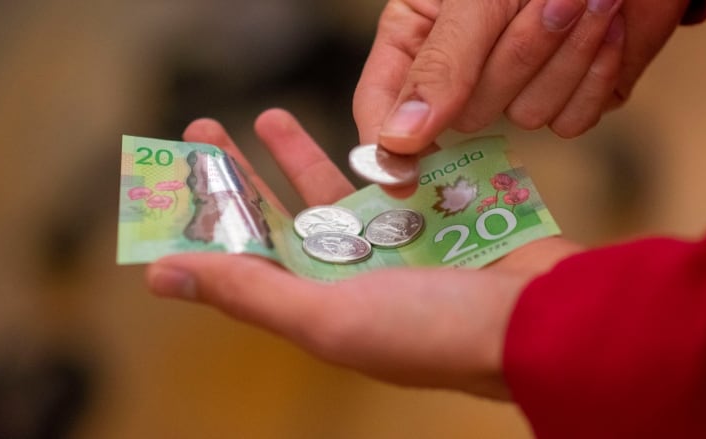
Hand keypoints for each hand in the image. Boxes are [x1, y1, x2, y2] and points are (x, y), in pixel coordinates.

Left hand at [146, 110, 581, 398]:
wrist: (543, 321)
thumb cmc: (433, 331)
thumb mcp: (330, 314)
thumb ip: (250, 290)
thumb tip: (161, 275)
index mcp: (318, 305)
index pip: (244, 255)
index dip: (206, 215)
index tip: (174, 174)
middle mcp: (350, 276)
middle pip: (279, 216)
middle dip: (239, 173)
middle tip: (203, 128)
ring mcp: (393, 244)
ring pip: (329, 190)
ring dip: (296, 154)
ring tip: (267, 115)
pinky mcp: (432, 218)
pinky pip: (388, 178)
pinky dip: (368, 153)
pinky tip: (350, 130)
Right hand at [354, 0, 688, 153]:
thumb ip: (439, 66)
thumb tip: (397, 139)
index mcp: (419, 36)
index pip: (381, 104)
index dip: (387, 148)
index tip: (401, 181)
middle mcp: (464, 69)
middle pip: (467, 116)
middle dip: (509, 65)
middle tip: (545, 5)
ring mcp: (519, 88)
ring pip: (525, 118)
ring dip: (561, 60)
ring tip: (580, 0)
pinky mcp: (569, 99)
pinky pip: (571, 121)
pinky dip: (592, 76)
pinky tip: (606, 30)